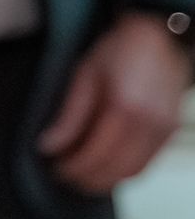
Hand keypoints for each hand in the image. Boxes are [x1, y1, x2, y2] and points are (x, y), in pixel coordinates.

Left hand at [39, 12, 191, 194]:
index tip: (54, 168)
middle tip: (62, 175)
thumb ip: (70, 115)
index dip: (73, 167)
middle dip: (87, 179)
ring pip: (134, 173)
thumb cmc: (119, 50)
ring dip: (106, 180)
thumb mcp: (85, 74)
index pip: (96, 155)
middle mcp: (151, 125)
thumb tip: (49, 145)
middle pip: (116, 170)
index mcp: (126, 108)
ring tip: (80, 174)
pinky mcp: (170, 133)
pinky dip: (124, 170)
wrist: (159, 38)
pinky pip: (146, 163)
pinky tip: (104, 165)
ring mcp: (165, 131)